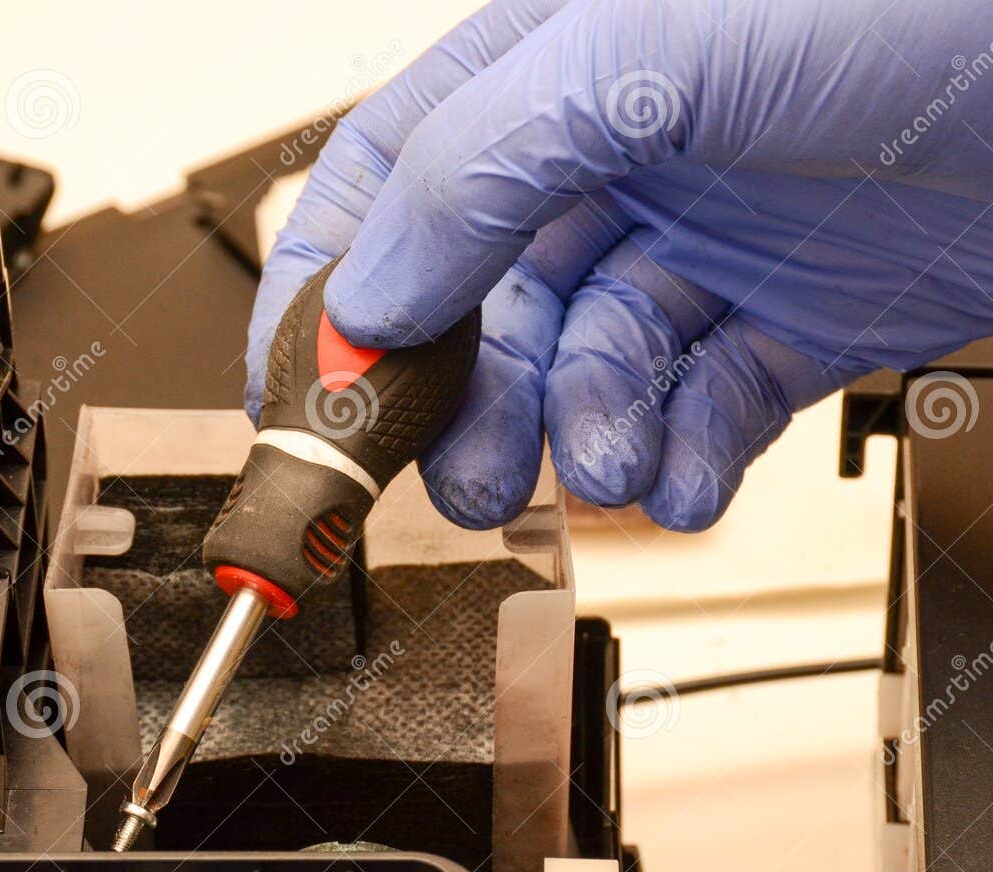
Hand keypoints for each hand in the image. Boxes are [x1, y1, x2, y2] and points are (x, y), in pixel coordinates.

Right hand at [249, 0, 992, 530]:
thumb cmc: (916, 4)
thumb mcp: (654, 45)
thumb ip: (482, 162)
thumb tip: (369, 294)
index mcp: (555, 66)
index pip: (392, 182)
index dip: (330, 290)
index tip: (301, 395)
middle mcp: (617, 157)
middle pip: (483, 306)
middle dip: (468, 404)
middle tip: (467, 473)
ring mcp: (703, 242)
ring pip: (589, 371)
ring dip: (584, 438)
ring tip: (611, 469)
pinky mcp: (790, 319)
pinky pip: (701, 409)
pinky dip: (685, 460)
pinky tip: (688, 476)